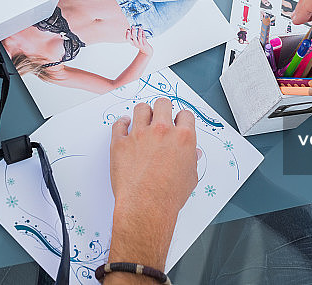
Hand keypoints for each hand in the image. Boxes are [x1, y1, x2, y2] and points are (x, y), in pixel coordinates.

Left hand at [108, 98, 196, 268]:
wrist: (146, 207)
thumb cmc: (168, 196)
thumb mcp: (190, 177)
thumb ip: (191, 160)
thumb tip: (193, 154)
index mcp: (183, 138)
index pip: (185, 115)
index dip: (181, 118)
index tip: (178, 122)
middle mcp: (162, 131)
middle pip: (163, 104)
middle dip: (163, 108)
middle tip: (160, 115)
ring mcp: (140, 135)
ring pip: (141, 108)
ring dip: (143, 112)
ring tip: (143, 119)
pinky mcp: (120, 142)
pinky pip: (119, 124)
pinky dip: (121, 123)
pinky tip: (124, 124)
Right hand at [126, 26, 152, 55]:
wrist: (146, 51)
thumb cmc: (140, 44)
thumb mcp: (135, 41)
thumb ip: (134, 36)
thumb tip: (133, 28)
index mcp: (132, 43)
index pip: (128, 39)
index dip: (127, 34)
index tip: (128, 30)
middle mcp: (135, 43)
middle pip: (133, 36)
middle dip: (133, 31)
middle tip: (133, 26)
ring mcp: (140, 44)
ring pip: (139, 37)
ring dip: (139, 31)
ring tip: (140, 27)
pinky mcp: (145, 43)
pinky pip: (144, 37)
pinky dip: (143, 33)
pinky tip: (143, 30)